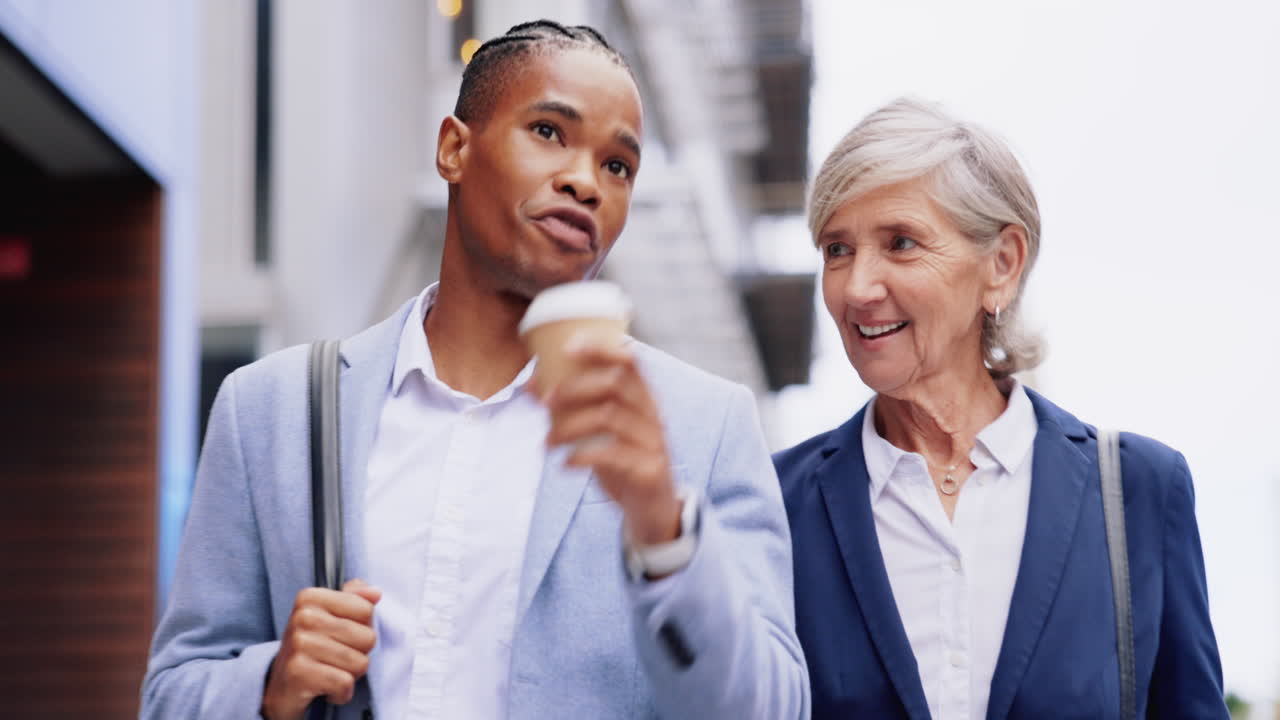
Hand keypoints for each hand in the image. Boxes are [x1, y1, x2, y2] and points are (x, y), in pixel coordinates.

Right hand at [261, 579, 380, 719]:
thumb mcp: (330, 618)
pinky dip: (342, 693)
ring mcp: (299, 644)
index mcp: (311, 598)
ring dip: (351, 675)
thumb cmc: (312, 649)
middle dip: (359, 655)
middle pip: (368, 638)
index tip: (340, 637)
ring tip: (329, 673)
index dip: (362, 629)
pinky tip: (326, 690)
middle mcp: (303, 617)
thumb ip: (355, 599)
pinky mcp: (299, 672)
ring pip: (360, 663)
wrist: (279, 688)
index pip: (367, 610)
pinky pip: (345, 683)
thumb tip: (375, 593)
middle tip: (334, 659)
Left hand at [537, 341, 680, 543]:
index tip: (567, 347)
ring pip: (609, 418)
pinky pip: (612, 455)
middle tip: (545, 402)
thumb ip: (572, 408)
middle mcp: (652, 414)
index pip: (629, 360)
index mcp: (643, 398)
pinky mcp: (649, 469)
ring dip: (570, 426)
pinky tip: (565, 463)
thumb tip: (531, 385)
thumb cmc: (622, 461)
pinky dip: (582, 456)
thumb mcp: (600, 433)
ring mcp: (653, 441)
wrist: (652, 508)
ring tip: (547, 442)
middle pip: (616, 383)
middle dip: (575, 388)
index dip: (600, 348)